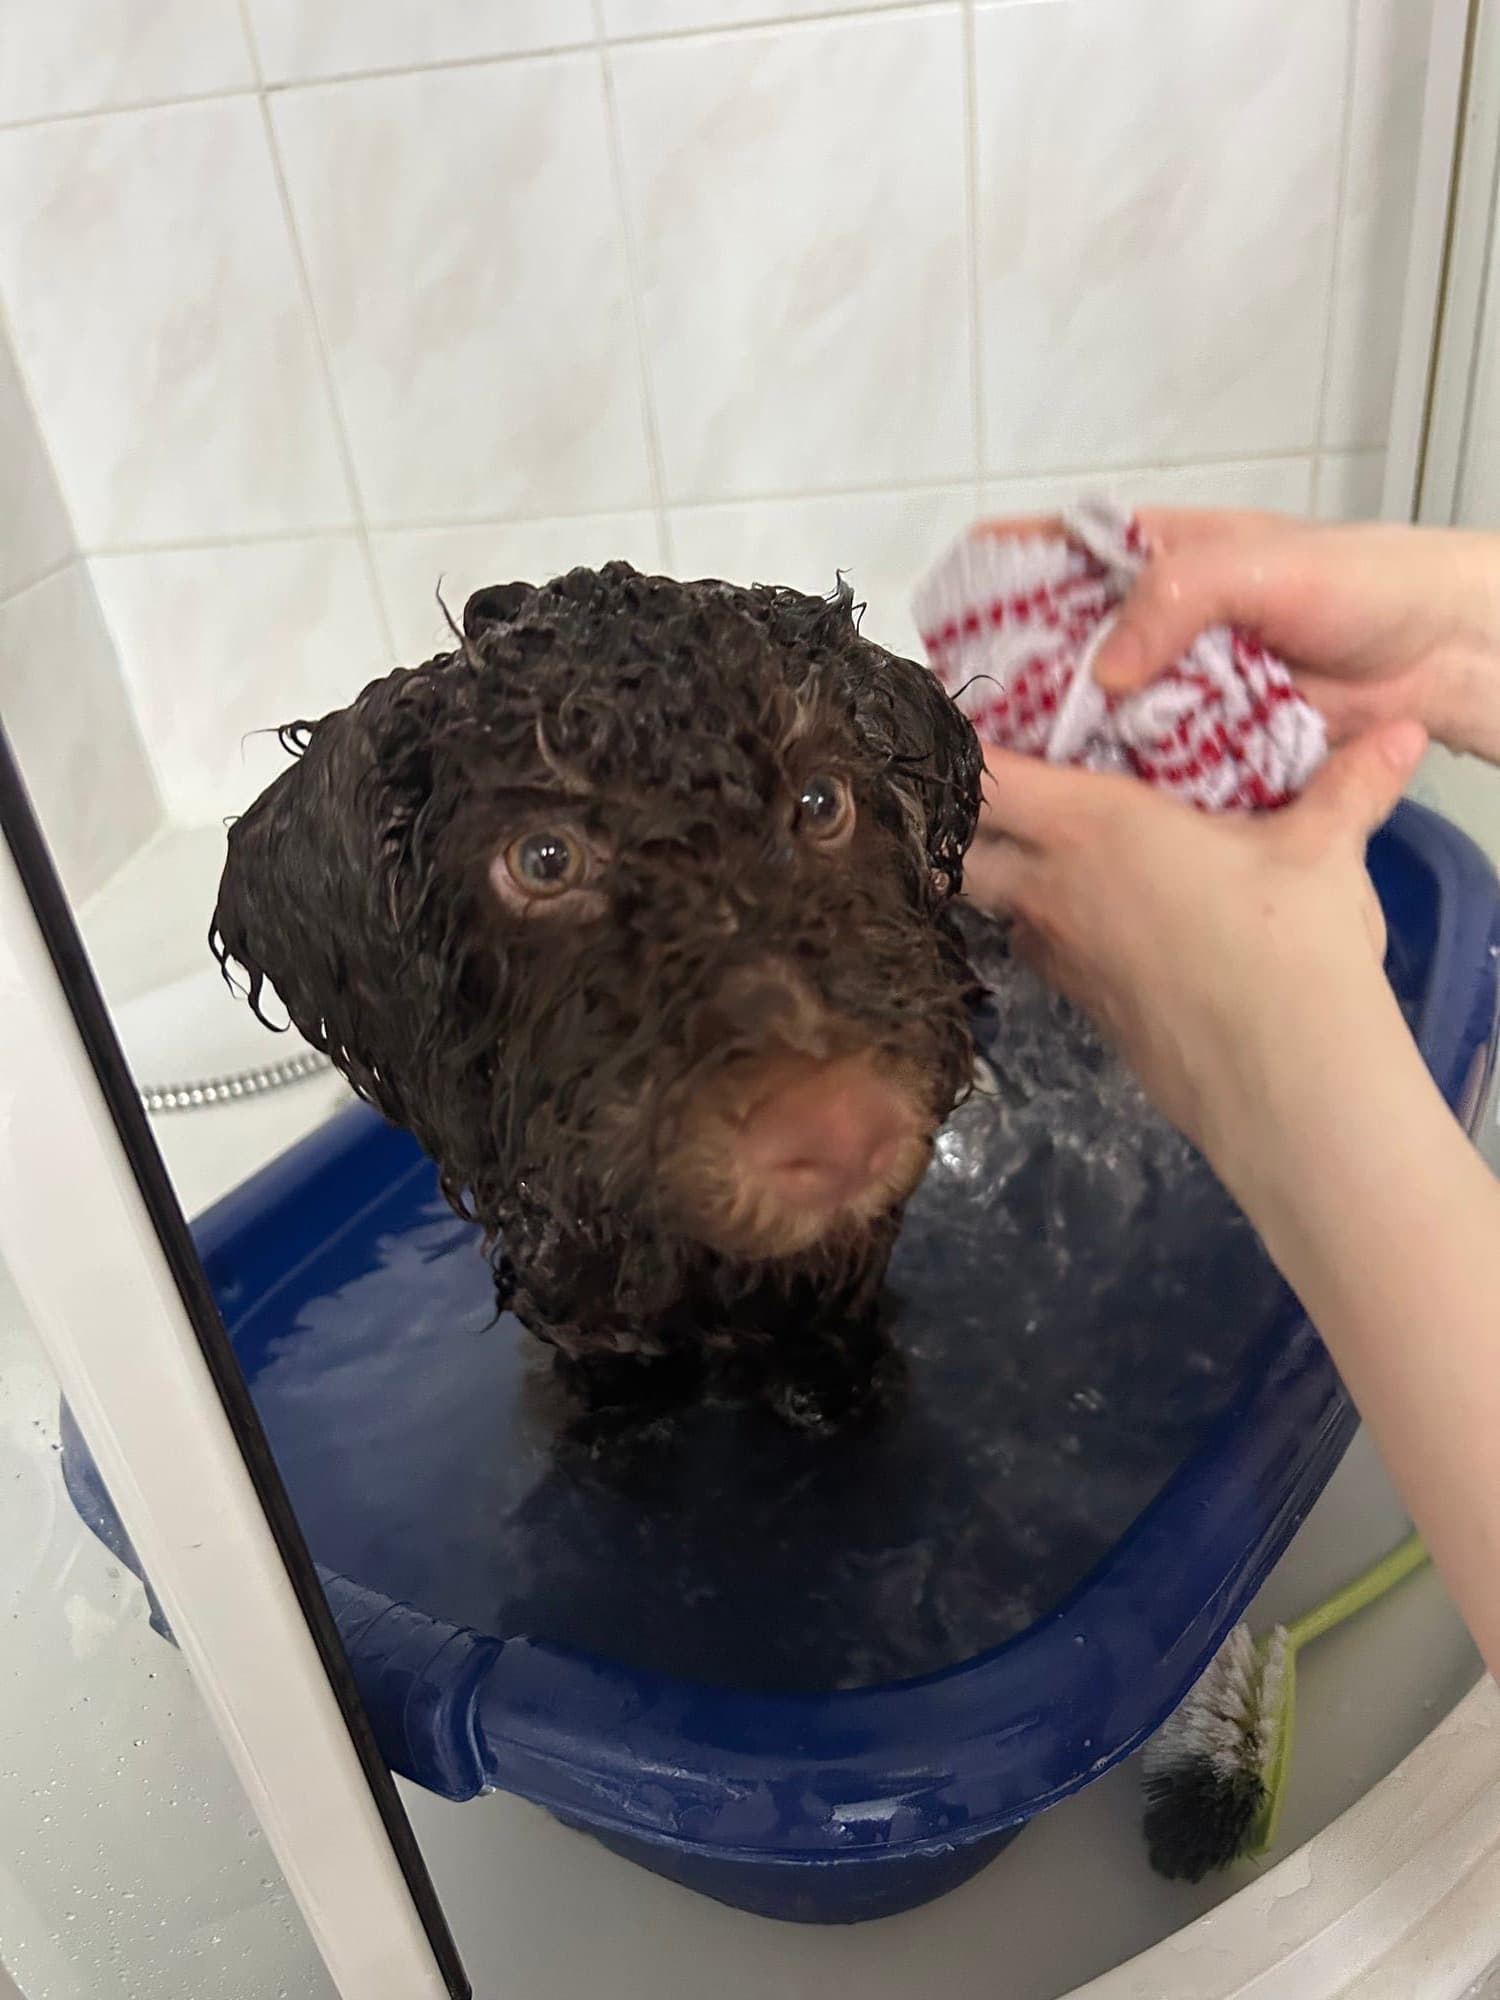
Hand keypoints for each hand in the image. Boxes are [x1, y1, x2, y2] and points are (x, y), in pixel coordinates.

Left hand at [964, 721, 1428, 1176]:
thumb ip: (1350, 785)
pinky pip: (1042, 952)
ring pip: (998, 908)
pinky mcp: (1082, 1007)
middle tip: (989, 796)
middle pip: (962, 853)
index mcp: (1090, 827)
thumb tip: (1401, 732)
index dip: (956, 755)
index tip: (952, 733)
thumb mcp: (1323, 851)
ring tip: (1047, 853)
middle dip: (960, 826)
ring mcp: (1060, 957)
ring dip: (1007, 881)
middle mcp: (1053, 890)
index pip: (987, 779)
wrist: (1284, 1078)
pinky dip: (1053, 928)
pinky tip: (1101, 919)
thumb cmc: (1288, 942)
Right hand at [977, 509, 1499, 762]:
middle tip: (958, 723)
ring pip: (1083, 717)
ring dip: (1048, 745)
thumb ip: (1178, 598)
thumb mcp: (1262, 567)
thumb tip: (1105, 669)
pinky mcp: (1194, 749)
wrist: (1437, 656)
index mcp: (1149, 555)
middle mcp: (1144, 624)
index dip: (987, 579)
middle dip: (1004, 682)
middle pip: (1048, 648)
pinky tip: (1066, 812)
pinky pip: (1134, 769)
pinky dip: (1105, 788)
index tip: (940, 621)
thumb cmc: (1358, 585)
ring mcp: (1166, 690)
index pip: (1046, 552)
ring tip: (993, 779)